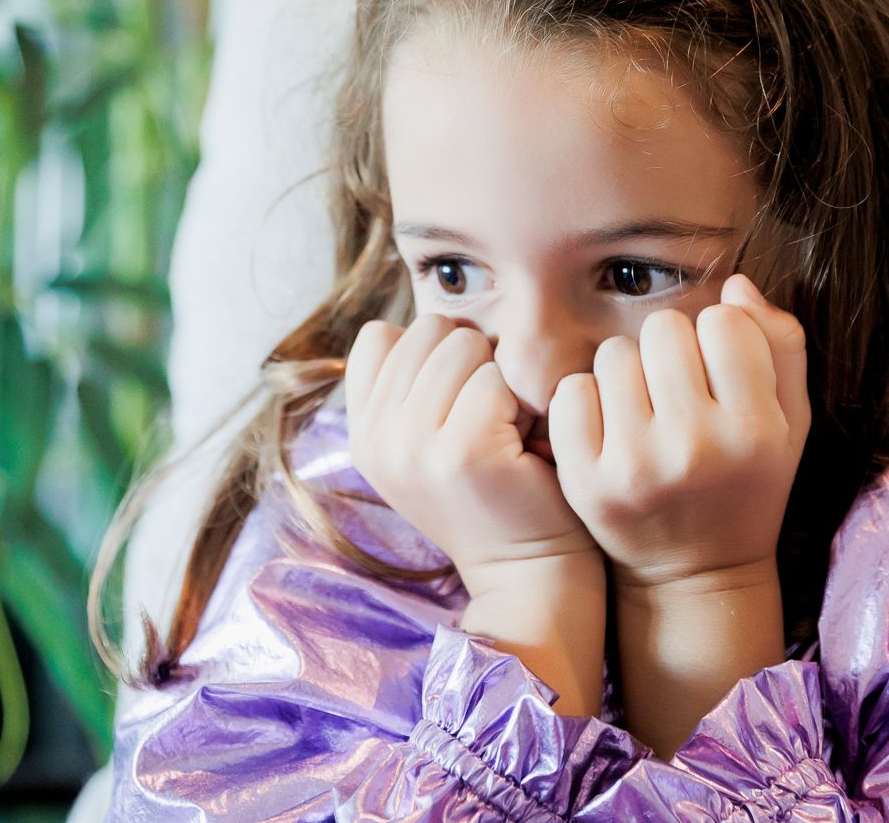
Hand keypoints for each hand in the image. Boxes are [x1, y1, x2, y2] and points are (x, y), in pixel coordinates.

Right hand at [345, 314, 598, 596]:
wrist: (527, 568)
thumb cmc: (489, 491)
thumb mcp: (423, 441)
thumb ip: (404, 384)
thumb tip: (405, 320)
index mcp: (362, 432)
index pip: (379, 335)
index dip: (430, 351)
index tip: (454, 400)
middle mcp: (375, 438)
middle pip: (427, 329)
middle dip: (470, 359)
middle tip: (487, 417)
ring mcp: (413, 445)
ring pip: (463, 343)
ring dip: (497, 376)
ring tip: (503, 428)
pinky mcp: (462, 450)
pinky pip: (495, 377)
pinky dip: (520, 400)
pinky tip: (521, 442)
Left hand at [547, 273, 811, 589]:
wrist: (697, 574)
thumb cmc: (747, 483)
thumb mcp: (789, 420)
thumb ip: (780, 345)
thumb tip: (735, 284)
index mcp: (756, 428)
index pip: (723, 321)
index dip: (719, 336)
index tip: (719, 371)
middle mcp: (696, 446)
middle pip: (664, 328)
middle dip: (671, 348)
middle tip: (676, 388)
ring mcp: (636, 465)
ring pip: (614, 353)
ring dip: (627, 371)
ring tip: (644, 408)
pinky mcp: (586, 480)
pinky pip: (571, 392)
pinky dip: (586, 400)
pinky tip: (609, 426)